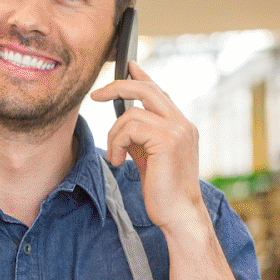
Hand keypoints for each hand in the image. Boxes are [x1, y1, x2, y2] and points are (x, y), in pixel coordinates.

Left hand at [89, 61, 206, 237]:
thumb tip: (125, 118)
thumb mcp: (149, 156)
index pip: (159, 92)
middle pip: (147, 89)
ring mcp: (178, 130)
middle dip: (118, 87)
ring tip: (117, 157)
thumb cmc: (162, 190)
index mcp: (180, 125)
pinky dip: (117, 144)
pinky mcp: (168, 140)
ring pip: (132, 114)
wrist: (178, 213)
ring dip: (114, 135)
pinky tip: (120, 162)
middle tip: (96, 95)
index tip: (128, 66)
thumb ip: (142, 135)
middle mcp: (183, 123)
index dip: (142, 76)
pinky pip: (130, 128)